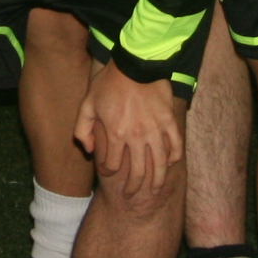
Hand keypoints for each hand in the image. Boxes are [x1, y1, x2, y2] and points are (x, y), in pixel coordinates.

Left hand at [73, 61, 182, 194]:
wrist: (136, 62)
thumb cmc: (109, 82)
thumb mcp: (87, 103)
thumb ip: (82, 129)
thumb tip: (88, 151)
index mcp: (116, 133)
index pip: (111, 164)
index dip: (107, 171)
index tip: (107, 172)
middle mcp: (137, 136)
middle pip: (137, 172)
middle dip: (132, 187)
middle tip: (131, 194)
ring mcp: (156, 130)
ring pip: (160, 165)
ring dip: (157, 181)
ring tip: (155, 190)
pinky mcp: (170, 122)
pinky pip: (175, 147)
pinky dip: (173, 158)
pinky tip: (169, 164)